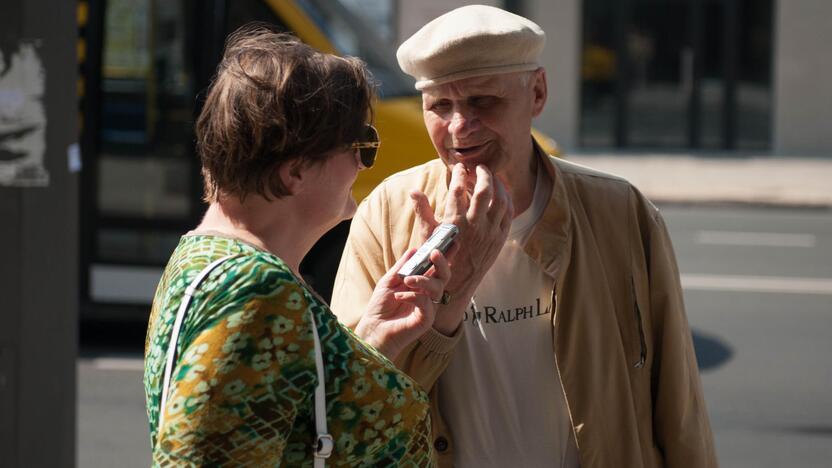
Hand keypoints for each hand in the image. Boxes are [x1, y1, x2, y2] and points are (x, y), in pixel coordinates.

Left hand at [355, 247, 451, 359]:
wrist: (373, 329)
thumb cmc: (380, 307)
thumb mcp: (389, 281)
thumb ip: (402, 266)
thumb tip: (415, 249)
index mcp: (421, 285)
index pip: (436, 268)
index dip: (445, 255)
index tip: (452, 241)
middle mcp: (428, 295)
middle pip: (445, 276)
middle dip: (442, 262)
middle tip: (434, 253)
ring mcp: (428, 307)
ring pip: (438, 288)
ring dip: (423, 280)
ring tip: (407, 280)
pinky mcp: (426, 320)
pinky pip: (426, 303)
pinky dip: (413, 296)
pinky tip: (399, 296)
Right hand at [410, 163, 512, 333]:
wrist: (458, 283)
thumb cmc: (439, 257)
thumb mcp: (428, 234)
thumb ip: (423, 210)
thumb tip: (413, 191)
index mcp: (455, 223)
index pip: (458, 189)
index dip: (458, 174)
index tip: (458, 167)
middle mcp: (475, 226)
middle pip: (484, 190)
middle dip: (483, 174)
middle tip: (479, 167)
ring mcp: (490, 233)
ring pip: (500, 200)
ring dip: (497, 184)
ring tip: (491, 177)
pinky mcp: (500, 238)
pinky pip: (508, 213)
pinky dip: (506, 199)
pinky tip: (501, 194)